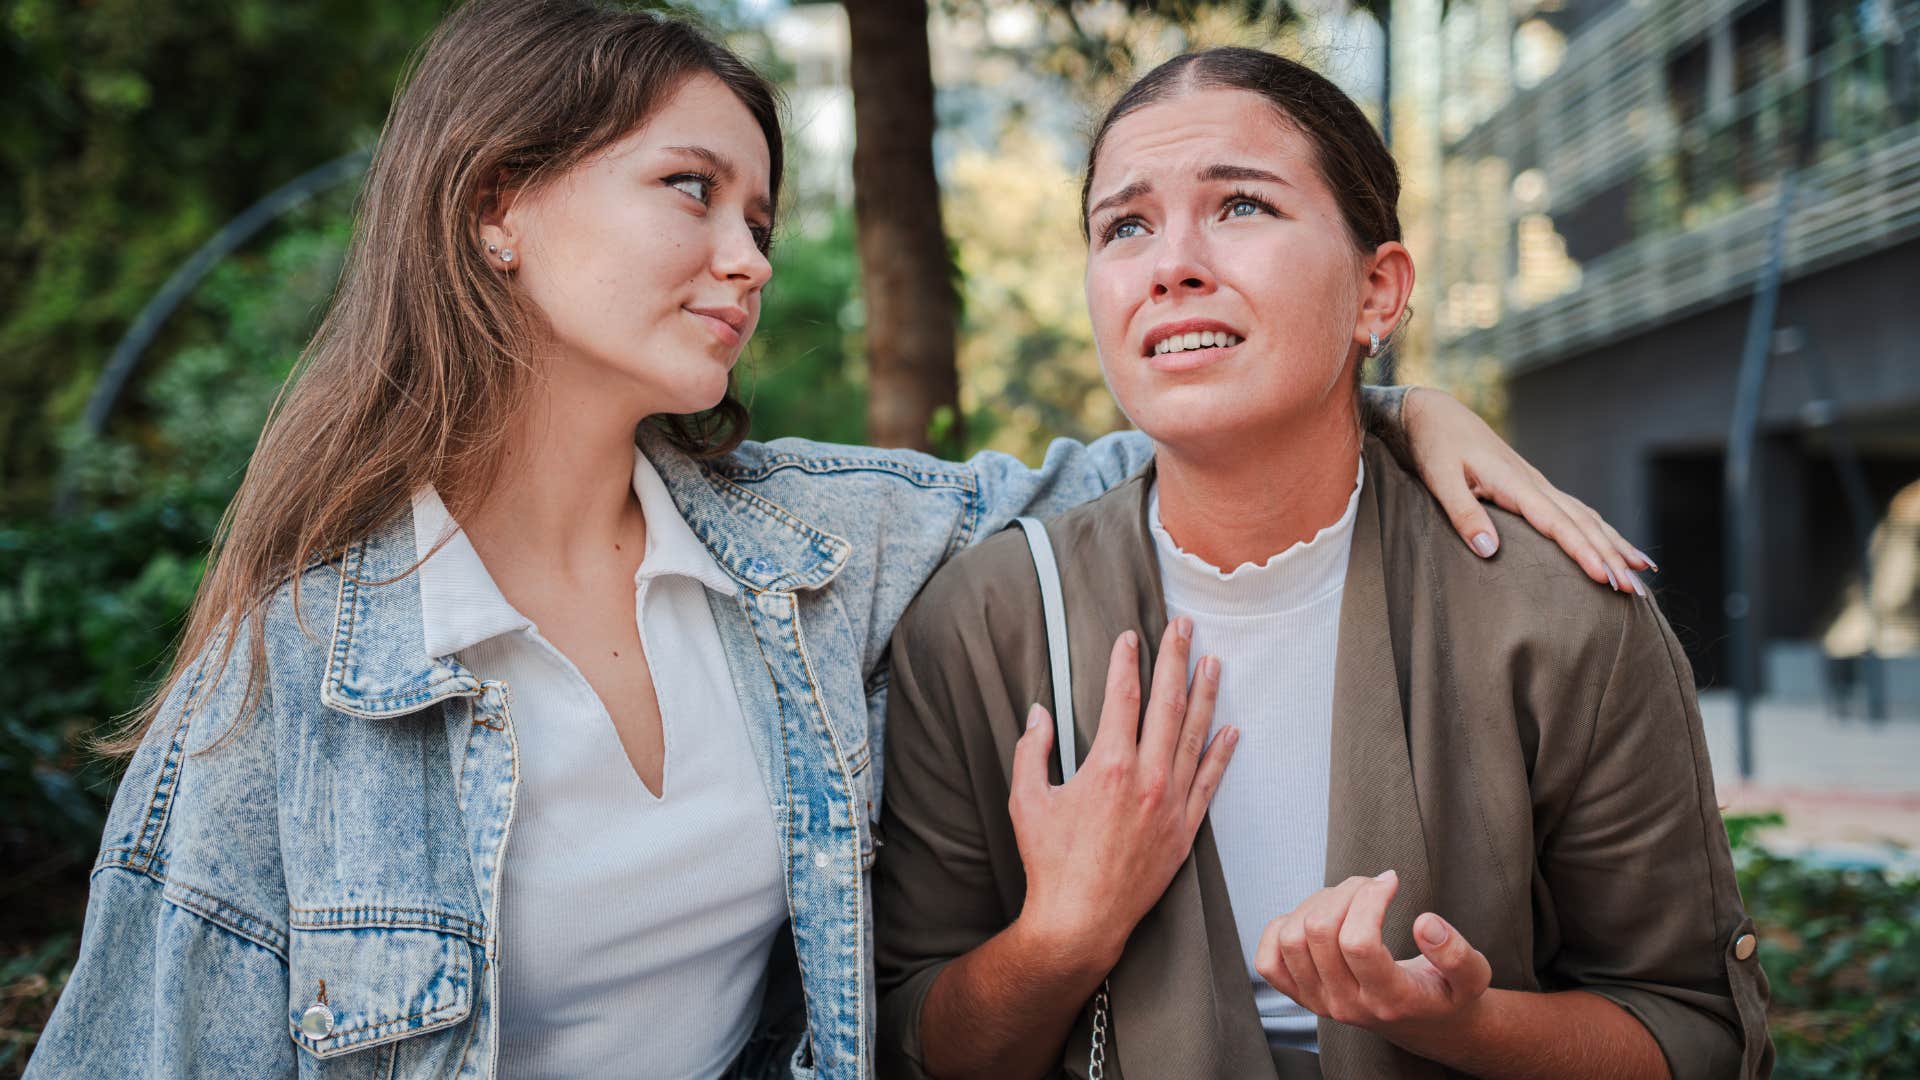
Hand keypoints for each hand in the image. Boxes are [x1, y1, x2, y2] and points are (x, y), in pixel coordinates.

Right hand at [1009, 619, 1236, 971]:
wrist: (1081, 920)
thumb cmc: (1049, 861)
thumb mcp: (1027, 800)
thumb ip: (1032, 750)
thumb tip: (1039, 713)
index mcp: (1108, 765)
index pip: (1123, 697)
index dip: (1127, 662)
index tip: (1131, 637)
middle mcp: (1147, 778)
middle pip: (1167, 704)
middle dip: (1176, 659)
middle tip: (1183, 627)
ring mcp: (1171, 804)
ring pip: (1194, 735)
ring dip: (1205, 694)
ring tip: (1213, 661)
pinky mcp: (1184, 829)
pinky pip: (1209, 781)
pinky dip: (1221, 753)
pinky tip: (1230, 729)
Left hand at [1256, 871, 1491, 1034]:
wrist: (1426, 1024)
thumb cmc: (1447, 993)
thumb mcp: (1473, 976)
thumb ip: (1457, 953)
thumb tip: (1424, 922)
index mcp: (1389, 1000)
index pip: (1358, 943)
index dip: (1370, 899)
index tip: (1390, 880)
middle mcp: (1346, 1005)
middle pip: (1319, 932)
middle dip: (1344, 892)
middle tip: (1371, 884)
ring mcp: (1318, 1002)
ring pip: (1291, 937)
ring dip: (1317, 903)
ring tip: (1348, 899)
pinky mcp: (1299, 996)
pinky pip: (1267, 958)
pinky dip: (1284, 926)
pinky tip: (1317, 918)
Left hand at [1400, 387, 1655, 594]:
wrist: (1438, 415)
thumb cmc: (1436, 447)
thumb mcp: (1440, 480)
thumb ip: (1464, 514)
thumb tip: (1490, 551)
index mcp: (1516, 484)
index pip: (1558, 524)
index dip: (1584, 552)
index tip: (1606, 578)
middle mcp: (1536, 484)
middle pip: (1584, 524)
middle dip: (1612, 558)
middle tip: (1637, 591)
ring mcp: (1539, 485)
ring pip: (1587, 518)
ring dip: (1616, 545)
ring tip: (1644, 572)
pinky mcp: (1534, 488)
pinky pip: (1576, 512)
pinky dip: (1601, 531)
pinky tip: (1615, 546)